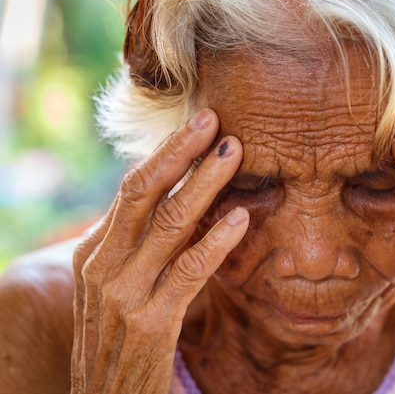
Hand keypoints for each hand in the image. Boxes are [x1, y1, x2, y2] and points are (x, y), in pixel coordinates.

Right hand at [71, 109, 248, 393]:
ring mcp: (124, 295)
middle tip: (214, 119)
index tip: (198, 125)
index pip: (130, 189)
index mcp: (93, 252)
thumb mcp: (115, 286)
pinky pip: (188, 271)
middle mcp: (102, 267)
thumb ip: (138, 246)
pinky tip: (240, 217)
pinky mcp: (153, 323)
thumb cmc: (118, 337)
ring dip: (204, 184)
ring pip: (168, 224)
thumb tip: (174, 200)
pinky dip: (215, 240)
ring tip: (234, 152)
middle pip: (142, 193)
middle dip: (179, 152)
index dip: (166, 154)